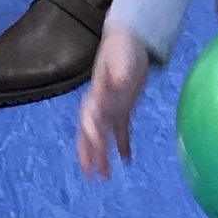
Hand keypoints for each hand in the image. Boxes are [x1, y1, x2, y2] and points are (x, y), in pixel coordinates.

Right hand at [77, 28, 148, 179]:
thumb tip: (117, 84)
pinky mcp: (123, 109)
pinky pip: (121, 131)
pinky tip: (127, 160)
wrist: (127, 41)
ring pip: (103, 137)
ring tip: (105, 177)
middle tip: (91, 174)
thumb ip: (119, 72)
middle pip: (91, 133)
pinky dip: (123, 145)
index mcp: (97, 94)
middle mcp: (100, 104)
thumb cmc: (122, 48)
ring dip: (102, 156)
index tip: (94, 144)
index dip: (90, 131)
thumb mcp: (122, 58)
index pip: (89, 117)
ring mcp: (110, 108)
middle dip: (89, 153)